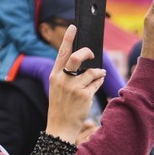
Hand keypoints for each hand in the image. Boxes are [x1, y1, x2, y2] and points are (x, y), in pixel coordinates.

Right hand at [46, 25, 105, 143]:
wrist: (60, 127)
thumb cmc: (60, 107)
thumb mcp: (57, 89)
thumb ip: (67, 75)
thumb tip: (83, 63)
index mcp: (54, 76)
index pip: (61, 53)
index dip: (67, 38)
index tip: (73, 27)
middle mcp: (62, 80)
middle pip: (76, 57)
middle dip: (86, 52)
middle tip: (91, 53)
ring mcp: (73, 88)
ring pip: (91, 71)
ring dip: (97, 72)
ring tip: (98, 74)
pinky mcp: (84, 95)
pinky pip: (96, 82)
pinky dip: (99, 81)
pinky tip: (97, 84)